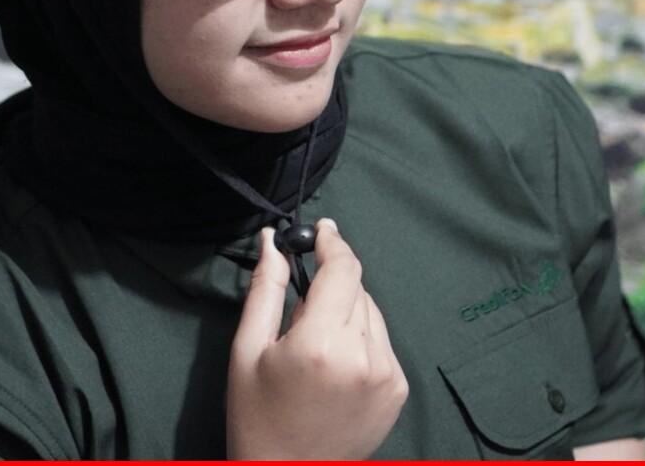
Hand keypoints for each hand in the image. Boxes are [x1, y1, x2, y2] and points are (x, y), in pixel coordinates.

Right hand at [227, 218, 407, 459]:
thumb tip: (274, 240)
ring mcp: (386, 375)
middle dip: (331, 281)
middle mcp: (362, 356)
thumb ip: (265, 288)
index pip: (343, 269)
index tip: (321, 229)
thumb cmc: (257, 414)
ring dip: (346, 307)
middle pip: (356, 287)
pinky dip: (360, 335)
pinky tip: (335, 361)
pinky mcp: (397, 390)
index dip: (332, 242)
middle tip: (300, 309)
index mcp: (321, 343)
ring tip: (316, 341)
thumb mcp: (247, 348)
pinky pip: (381, 339)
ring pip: (370, 311)